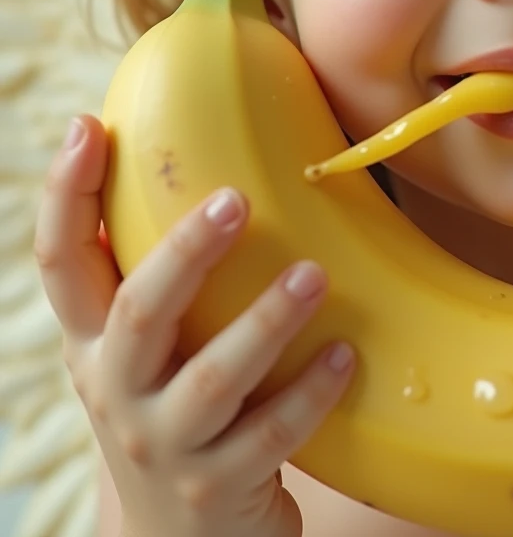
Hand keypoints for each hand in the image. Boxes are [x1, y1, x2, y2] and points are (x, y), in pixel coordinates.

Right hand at [34, 115, 355, 536]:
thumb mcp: (148, 353)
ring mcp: (164, 444)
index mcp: (95, 343)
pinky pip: (269, 436)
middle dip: (184, 251)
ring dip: (264, 323)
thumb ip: (166, 283)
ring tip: (313, 275)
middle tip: (237, 200)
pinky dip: (308, 394)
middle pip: (138, 310)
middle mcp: (116, 390)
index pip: (62, 263)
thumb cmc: (176, 409)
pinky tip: (345, 357)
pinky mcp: (216, 488)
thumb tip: (220, 170)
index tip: (89, 128)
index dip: (65, 197)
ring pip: (210, 379)